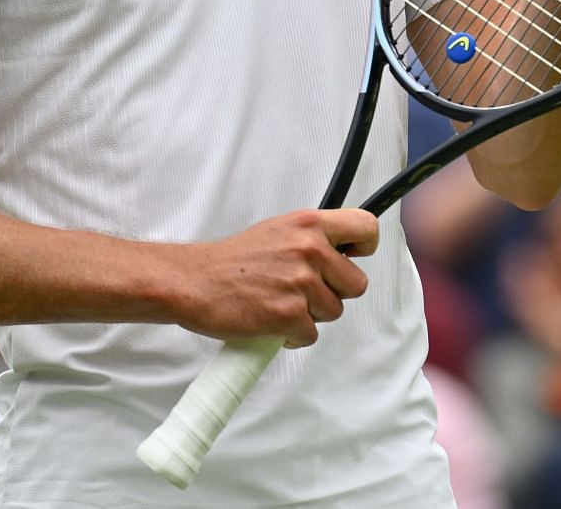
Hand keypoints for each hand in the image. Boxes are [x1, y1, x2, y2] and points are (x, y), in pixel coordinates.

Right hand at [172, 209, 378, 346]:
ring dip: (310, 314)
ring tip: (280, 302)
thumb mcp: (277, 232)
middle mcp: (309, 250)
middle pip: (356, 284)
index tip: (353, 257)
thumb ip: (311, 239)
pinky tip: (271, 320)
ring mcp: (300, 283)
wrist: (194, 281)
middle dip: (333, 292)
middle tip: (303, 290)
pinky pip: (311, 334)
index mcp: (308, 224)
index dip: (365, 247)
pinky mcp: (289, 315)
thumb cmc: (232, 261)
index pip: (365, 227)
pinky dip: (293, 335)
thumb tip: (341, 253)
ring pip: (333, 311)